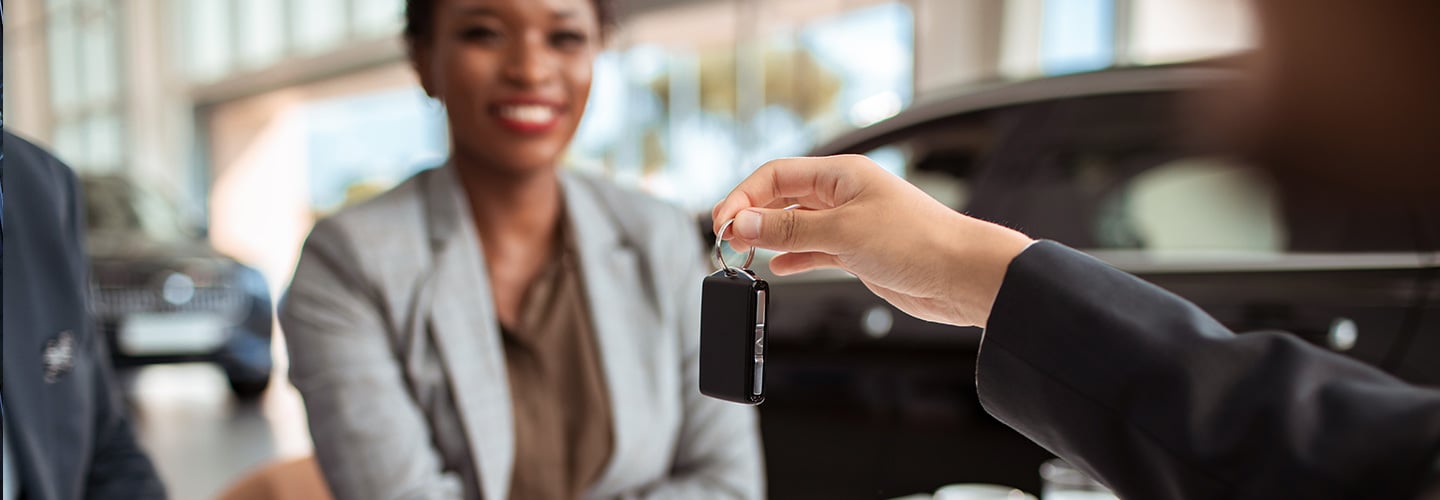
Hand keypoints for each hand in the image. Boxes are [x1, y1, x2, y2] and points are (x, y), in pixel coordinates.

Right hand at [712, 155, 1033, 327]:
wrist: (963, 276)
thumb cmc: (919, 242)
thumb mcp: (844, 233)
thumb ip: (789, 231)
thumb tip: (743, 225)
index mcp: (841, 175)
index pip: (776, 175)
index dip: (744, 197)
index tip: (721, 223)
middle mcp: (843, 195)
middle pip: (782, 199)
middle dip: (751, 218)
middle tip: (726, 242)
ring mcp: (850, 224)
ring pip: (795, 226)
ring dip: (768, 240)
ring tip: (743, 256)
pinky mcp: (858, 252)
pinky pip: (813, 250)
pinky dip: (792, 258)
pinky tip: (776, 269)